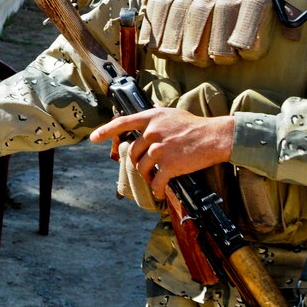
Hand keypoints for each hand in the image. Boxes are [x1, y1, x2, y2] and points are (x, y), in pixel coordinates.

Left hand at [90, 109, 233, 199]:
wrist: (213, 137)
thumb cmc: (194, 126)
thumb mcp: (171, 113)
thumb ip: (155, 116)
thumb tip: (146, 115)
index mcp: (151, 118)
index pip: (122, 123)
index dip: (105, 131)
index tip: (93, 138)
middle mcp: (152, 132)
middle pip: (133, 152)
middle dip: (138, 163)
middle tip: (146, 168)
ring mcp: (159, 149)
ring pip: (142, 168)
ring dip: (147, 177)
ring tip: (155, 180)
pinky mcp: (169, 164)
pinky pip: (156, 182)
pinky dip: (157, 190)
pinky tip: (160, 193)